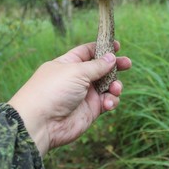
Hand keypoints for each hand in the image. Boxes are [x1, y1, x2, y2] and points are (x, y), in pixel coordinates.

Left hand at [8, 41, 130, 155]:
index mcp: (69, 64)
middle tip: (127, 64)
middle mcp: (77, 78)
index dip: (102, 48)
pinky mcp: (91, 110)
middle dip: (115, 66)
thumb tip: (111, 57)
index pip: (88, 52)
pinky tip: (108, 103)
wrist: (41, 123)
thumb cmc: (53, 90)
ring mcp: (85, 95)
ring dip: (115, 85)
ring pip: (107, 86)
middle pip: (101, 69)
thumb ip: (97, 65)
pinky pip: (107, 102)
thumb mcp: (76, 71)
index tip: (118, 45)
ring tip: (115, 89)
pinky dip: (111, 101)